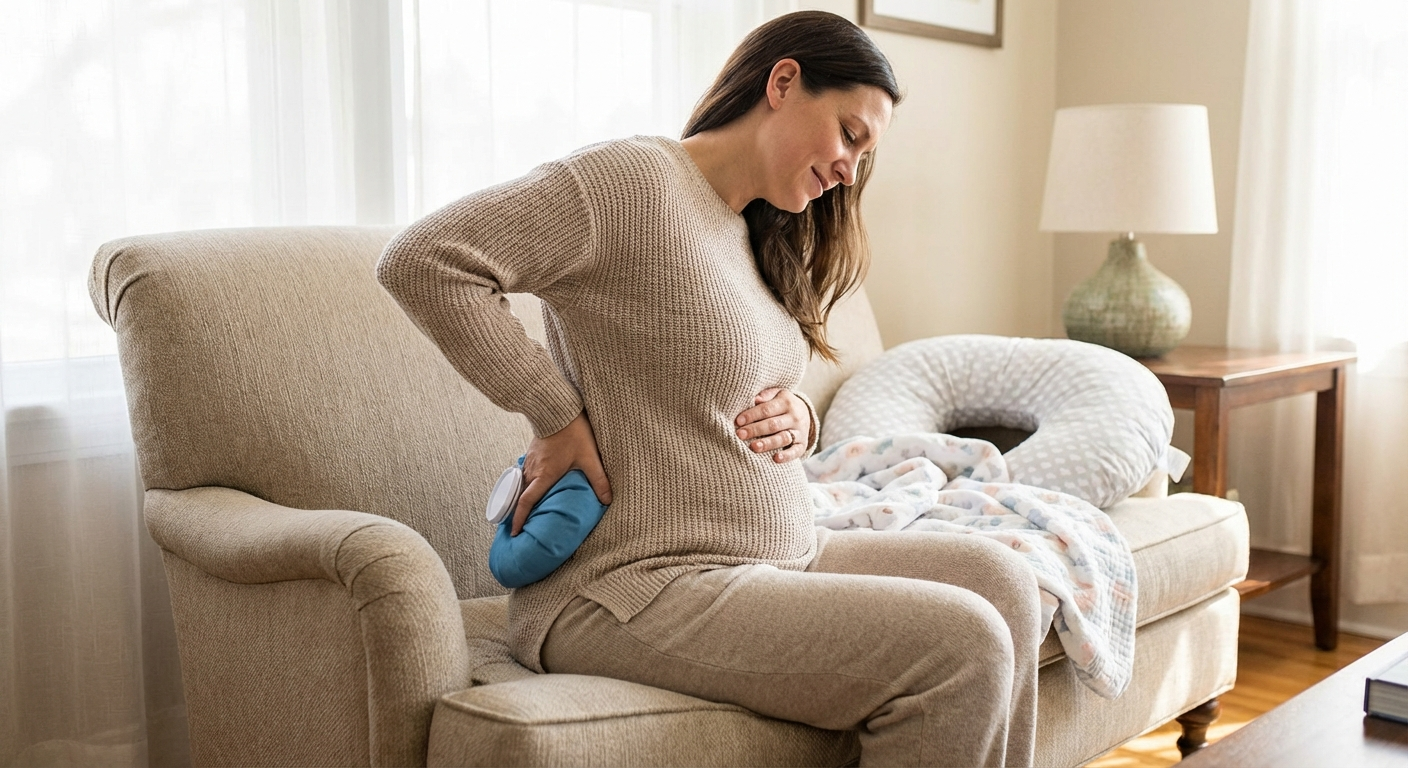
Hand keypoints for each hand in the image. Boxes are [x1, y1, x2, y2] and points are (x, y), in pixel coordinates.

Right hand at [513, 412, 611, 535]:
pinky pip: (525, 474)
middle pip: (520, 496)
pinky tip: (534, 486)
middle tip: (519, 527)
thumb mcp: (590, 458)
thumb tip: (607, 500)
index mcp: (544, 475)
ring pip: (521, 485)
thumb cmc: (573, 432)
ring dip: (521, 498)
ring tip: (525, 510)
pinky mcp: (531, 453)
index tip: (515, 532)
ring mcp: (530, 461)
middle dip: (517, 513)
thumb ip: (598, 480)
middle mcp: (533, 470)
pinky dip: (526, 485)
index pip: (526, 502)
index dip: (519, 518)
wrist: (557, 408)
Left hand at [735, 387, 811, 463]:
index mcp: (786, 402)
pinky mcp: (803, 444)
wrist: (804, 413)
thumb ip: (765, 396)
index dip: (752, 415)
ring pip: (783, 438)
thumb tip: (755, 399)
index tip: (738, 421)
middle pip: (773, 424)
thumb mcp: (776, 394)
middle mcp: (795, 417)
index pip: (767, 409)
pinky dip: (787, 456)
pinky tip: (776, 458)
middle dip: (755, 430)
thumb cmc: (781, 404)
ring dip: (768, 443)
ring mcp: (800, 431)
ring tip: (753, 447)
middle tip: (740, 435)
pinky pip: (796, 451)